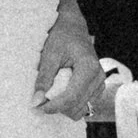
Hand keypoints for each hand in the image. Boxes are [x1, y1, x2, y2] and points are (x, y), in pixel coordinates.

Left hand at [31, 0, 105, 121]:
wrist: (73, 28)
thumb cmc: (62, 36)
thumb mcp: (50, 53)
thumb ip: (44, 77)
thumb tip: (37, 100)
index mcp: (89, 67)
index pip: (72, 96)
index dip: (54, 106)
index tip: (38, 106)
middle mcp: (98, 77)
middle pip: (77, 106)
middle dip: (58, 107)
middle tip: (40, 101)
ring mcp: (100, 83)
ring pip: (81, 109)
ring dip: (64, 107)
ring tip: (50, 95)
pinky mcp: (97, 87)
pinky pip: (84, 104)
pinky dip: (70, 104)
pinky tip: (60, 93)